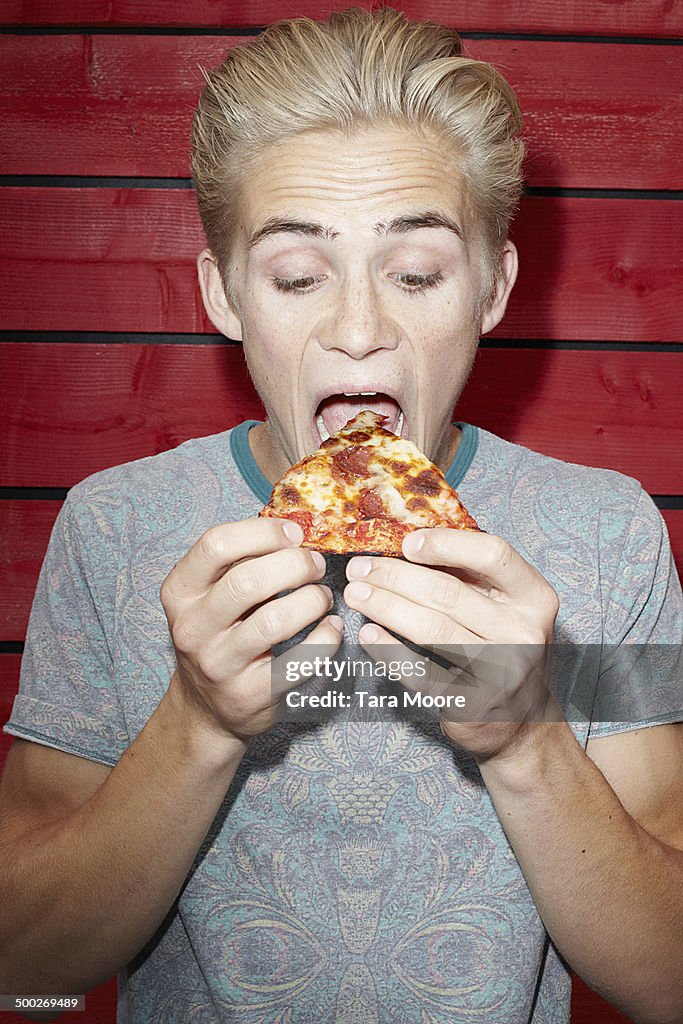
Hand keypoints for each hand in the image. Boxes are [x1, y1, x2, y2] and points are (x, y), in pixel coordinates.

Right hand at [160, 518, 342, 743]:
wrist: (206, 708)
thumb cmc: (219, 635)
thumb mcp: (209, 596)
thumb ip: (240, 561)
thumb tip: (295, 527)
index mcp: (180, 592)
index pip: (216, 544)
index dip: (263, 533)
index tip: (294, 534)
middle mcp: (192, 628)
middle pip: (247, 581)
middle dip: (294, 565)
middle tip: (316, 565)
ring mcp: (219, 665)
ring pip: (275, 620)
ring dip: (312, 600)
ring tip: (323, 597)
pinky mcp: (250, 694)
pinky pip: (299, 659)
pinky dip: (326, 638)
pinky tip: (331, 628)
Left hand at [343, 529, 558, 761]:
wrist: (521, 720)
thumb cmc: (503, 647)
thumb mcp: (505, 606)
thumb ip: (470, 575)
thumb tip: (407, 541)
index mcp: (534, 596)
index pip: (493, 555)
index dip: (447, 544)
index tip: (406, 542)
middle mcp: (524, 631)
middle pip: (448, 593)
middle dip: (394, 576)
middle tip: (360, 568)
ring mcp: (500, 670)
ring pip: (430, 629)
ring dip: (385, 606)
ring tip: (356, 594)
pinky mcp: (471, 702)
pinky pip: (420, 671)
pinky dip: (388, 650)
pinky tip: (368, 634)